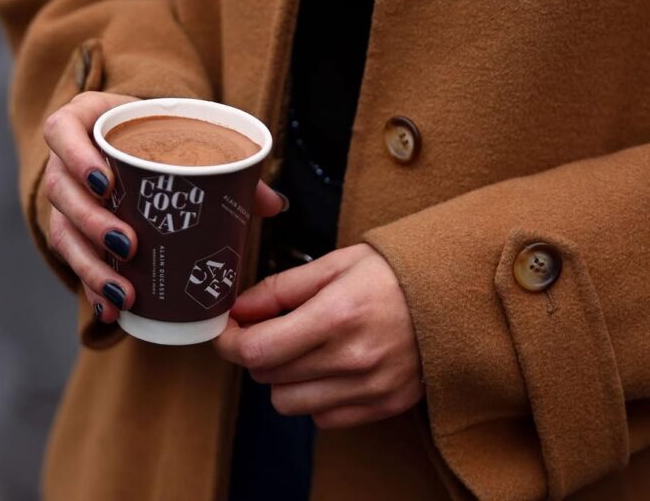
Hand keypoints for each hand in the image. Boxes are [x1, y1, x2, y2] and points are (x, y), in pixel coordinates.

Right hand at [41, 92, 286, 321]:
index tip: (107, 182)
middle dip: (92, 222)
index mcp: (86, 122)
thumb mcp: (184, 137)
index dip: (76, 156)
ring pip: (62, 231)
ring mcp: (65, 198)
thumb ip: (227, 163)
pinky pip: (71, 260)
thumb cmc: (158, 137)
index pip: (61, 130)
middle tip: (130, 244)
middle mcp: (65, 160)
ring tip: (124, 293)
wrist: (137, 144)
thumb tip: (275, 204)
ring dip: (91, 265)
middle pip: (61, 189)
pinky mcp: (70, 230)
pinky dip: (91, 285)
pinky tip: (111, 310)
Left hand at [214, 243, 422, 427]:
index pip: (259, 350)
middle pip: (269, 376)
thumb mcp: (336, 263)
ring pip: (289, 403)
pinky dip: (314, 396)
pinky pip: (323, 418)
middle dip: (258, 351)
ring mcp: (369, 388)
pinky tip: (329, 366)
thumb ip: (282, 288)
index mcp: (337, 315)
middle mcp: (352, 359)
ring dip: (284, 377)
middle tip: (270, 327)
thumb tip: (239, 309)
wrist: (455, 295)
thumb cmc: (392, 273)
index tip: (226, 331)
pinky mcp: (383, 406)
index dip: (230, 342)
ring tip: (303, 348)